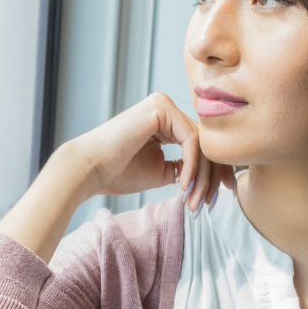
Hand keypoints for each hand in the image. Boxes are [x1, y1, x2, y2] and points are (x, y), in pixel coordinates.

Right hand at [75, 92, 234, 210]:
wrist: (91, 170)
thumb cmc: (118, 172)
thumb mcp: (161, 171)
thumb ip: (183, 168)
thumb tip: (206, 175)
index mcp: (165, 122)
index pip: (199, 145)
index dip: (212, 172)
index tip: (217, 196)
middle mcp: (166, 110)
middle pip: (203, 143)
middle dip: (211, 176)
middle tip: (211, 202)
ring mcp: (164, 106)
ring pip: (200, 143)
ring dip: (201, 176)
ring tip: (194, 201)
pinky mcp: (161, 108)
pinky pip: (190, 139)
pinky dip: (192, 165)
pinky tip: (185, 185)